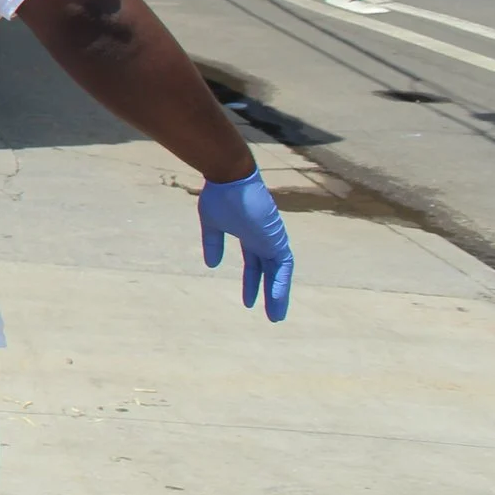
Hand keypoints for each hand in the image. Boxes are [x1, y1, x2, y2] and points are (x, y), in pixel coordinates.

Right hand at [198, 169, 293, 321]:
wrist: (230, 177)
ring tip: (276, 316)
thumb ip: (213, 243)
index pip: (255, 264)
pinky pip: (283, 266)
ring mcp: (273, 239)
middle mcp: (265, 239)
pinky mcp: (276, 239)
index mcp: (250, 235)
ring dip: (278, 295)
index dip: (252, 282)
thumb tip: (211, 265)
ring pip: (280, 273)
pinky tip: (276, 299)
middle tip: (271, 314)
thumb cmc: (220, 195)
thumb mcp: (212, 224)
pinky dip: (280, 283)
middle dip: (269, 293)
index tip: (249, 301)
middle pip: (270, 272)